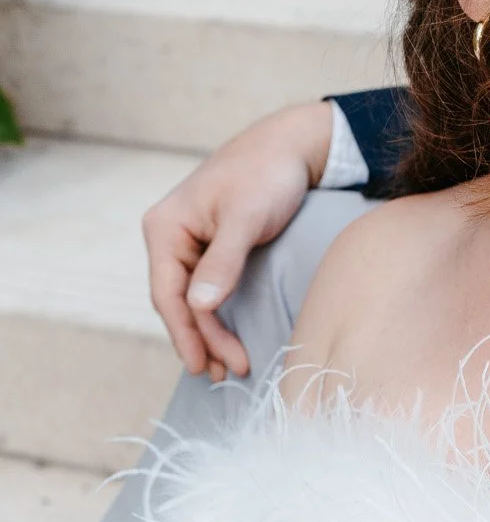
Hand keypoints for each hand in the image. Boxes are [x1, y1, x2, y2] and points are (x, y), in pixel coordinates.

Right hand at [143, 102, 333, 378]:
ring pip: (191, 299)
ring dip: (209, 333)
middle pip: (178, 302)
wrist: (291, 147)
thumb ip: (223, 261)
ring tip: (227, 367)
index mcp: (165, 227)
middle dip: (201, 340)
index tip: (202, 365)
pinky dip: (217, 315)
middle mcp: (169, 236)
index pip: (168, 293)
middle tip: (226, 374)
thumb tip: (200, 306)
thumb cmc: (267, 175)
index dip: (185, 334)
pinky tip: (226, 337)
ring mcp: (188, 242)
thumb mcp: (246, 218)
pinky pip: (206, 289)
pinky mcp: (210, 246)